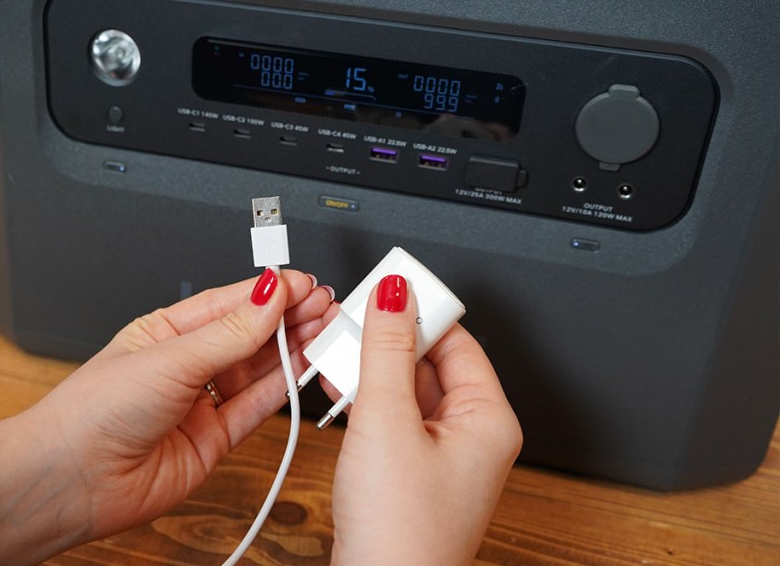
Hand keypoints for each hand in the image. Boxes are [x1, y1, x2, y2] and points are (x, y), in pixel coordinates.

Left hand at [0, 269, 336, 564]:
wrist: (72, 482)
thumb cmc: (92, 413)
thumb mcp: (169, 359)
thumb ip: (229, 333)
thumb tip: (268, 294)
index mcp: (164, 332)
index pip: (227, 303)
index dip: (267, 292)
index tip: (302, 282)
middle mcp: (184, 366)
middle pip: (248, 334)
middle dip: (287, 317)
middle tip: (324, 303)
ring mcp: (200, 404)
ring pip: (257, 369)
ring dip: (291, 348)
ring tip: (324, 329)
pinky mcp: (212, 441)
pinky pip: (255, 408)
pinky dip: (283, 388)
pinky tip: (303, 366)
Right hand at [330, 275, 521, 565]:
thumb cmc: (401, 532)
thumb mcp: (387, 420)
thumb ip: (387, 349)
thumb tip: (396, 293)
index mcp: (487, 418)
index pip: (456, 338)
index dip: (418, 309)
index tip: (382, 290)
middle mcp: (471, 434)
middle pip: (429, 359)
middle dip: (384, 339)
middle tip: (348, 322)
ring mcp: (441, 454)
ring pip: (406, 386)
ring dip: (369, 367)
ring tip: (334, 354)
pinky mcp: (412, 470)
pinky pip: (392, 415)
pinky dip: (365, 397)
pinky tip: (336, 387)